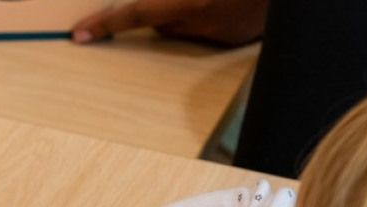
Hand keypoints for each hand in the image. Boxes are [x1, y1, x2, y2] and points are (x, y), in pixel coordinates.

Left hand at [72, 0, 267, 46]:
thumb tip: (153, 5)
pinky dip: (206, 16)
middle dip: (159, 7)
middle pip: (159, 20)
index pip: (136, 13)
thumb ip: (172, 0)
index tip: (80, 34)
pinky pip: (204, 30)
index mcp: (193, 2)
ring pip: (180, 26)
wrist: (286, 1)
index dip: (106, 23)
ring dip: (184, 10)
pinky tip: (225, 4)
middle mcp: (202, 20)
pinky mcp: (231, 41)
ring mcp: (219, 34)